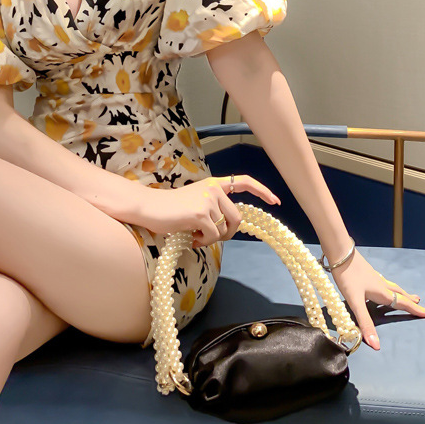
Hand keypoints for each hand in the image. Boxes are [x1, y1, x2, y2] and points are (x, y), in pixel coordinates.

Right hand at [137, 175, 279, 247]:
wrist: (149, 207)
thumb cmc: (170, 209)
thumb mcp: (196, 202)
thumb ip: (213, 208)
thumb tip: (228, 227)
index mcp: (213, 184)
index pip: (243, 181)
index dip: (261, 191)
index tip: (275, 200)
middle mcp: (213, 188)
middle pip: (237, 218)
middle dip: (228, 233)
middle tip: (210, 237)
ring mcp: (208, 200)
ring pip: (224, 230)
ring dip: (210, 239)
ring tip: (194, 234)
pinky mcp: (201, 213)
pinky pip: (213, 236)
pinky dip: (203, 242)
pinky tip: (190, 237)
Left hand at [329, 248, 424, 349]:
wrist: (339, 252)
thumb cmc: (348, 276)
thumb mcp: (355, 302)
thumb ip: (365, 322)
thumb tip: (377, 345)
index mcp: (381, 292)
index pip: (402, 303)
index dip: (415, 310)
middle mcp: (380, 284)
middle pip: (399, 293)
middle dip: (409, 300)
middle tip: (419, 303)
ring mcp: (373, 277)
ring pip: (391, 287)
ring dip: (400, 293)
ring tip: (406, 295)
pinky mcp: (366, 272)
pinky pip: (382, 282)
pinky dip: (388, 287)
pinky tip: (381, 286)